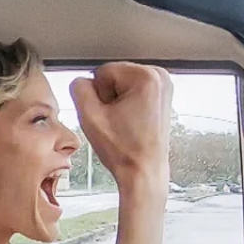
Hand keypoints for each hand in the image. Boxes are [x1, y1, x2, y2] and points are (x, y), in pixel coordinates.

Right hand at [71, 63, 172, 191]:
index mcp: (146, 77)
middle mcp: (160, 76)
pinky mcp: (163, 96)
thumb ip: (78, 89)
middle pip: (114, 76)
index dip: (98, 95)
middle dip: (109, 97)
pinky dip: (128, 104)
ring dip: (117, 102)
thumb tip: (81, 81)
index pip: (102, 72)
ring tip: (124, 123)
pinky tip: (131, 122)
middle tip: (117, 121)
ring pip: (122, 84)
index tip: (110, 115)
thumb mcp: (89, 117)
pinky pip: (133, 91)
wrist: (144, 172)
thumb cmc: (124, 150)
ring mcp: (164, 86)